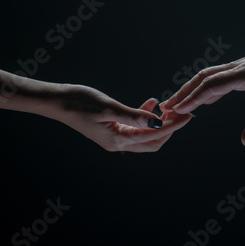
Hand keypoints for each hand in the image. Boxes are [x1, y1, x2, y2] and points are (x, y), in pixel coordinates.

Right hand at [54, 84, 192, 151]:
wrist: (57, 101)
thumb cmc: (79, 102)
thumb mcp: (108, 107)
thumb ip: (134, 116)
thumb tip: (157, 123)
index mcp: (117, 140)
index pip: (153, 136)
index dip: (172, 126)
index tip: (187, 116)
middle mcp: (118, 144)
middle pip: (152, 142)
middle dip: (169, 128)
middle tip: (182, 113)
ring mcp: (115, 138)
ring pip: (145, 135)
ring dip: (158, 124)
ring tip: (169, 109)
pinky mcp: (113, 129)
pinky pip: (135, 127)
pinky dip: (145, 118)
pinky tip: (151, 103)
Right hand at [160, 40, 244, 146]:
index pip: (210, 86)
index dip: (190, 100)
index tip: (174, 111)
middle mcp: (243, 65)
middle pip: (205, 76)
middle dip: (185, 92)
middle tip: (167, 107)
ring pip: (213, 74)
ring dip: (195, 88)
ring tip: (182, 102)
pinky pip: (224, 75)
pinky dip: (210, 85)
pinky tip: (211, 97)